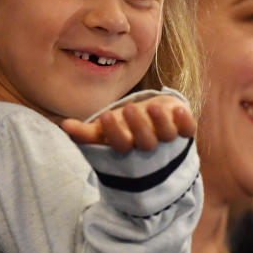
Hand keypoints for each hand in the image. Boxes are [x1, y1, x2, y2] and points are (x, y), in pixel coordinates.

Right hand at [61, 95, 195, 152]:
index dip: (114, 133)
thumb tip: (64, 126)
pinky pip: (188, 129)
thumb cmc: (124, 127)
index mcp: (128, 146)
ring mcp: (167, 137)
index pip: (121, 145)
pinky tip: (179, 108)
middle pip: (146, 142)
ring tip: (152, 106)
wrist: (154, 123)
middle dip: (139, 127)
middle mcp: (149, 145)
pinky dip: (185, 121)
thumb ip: (86, 132)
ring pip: (167, 135)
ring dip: (161, 122)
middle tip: (129, 109)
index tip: (104, 116)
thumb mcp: (104, 130)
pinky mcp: (183, 128)